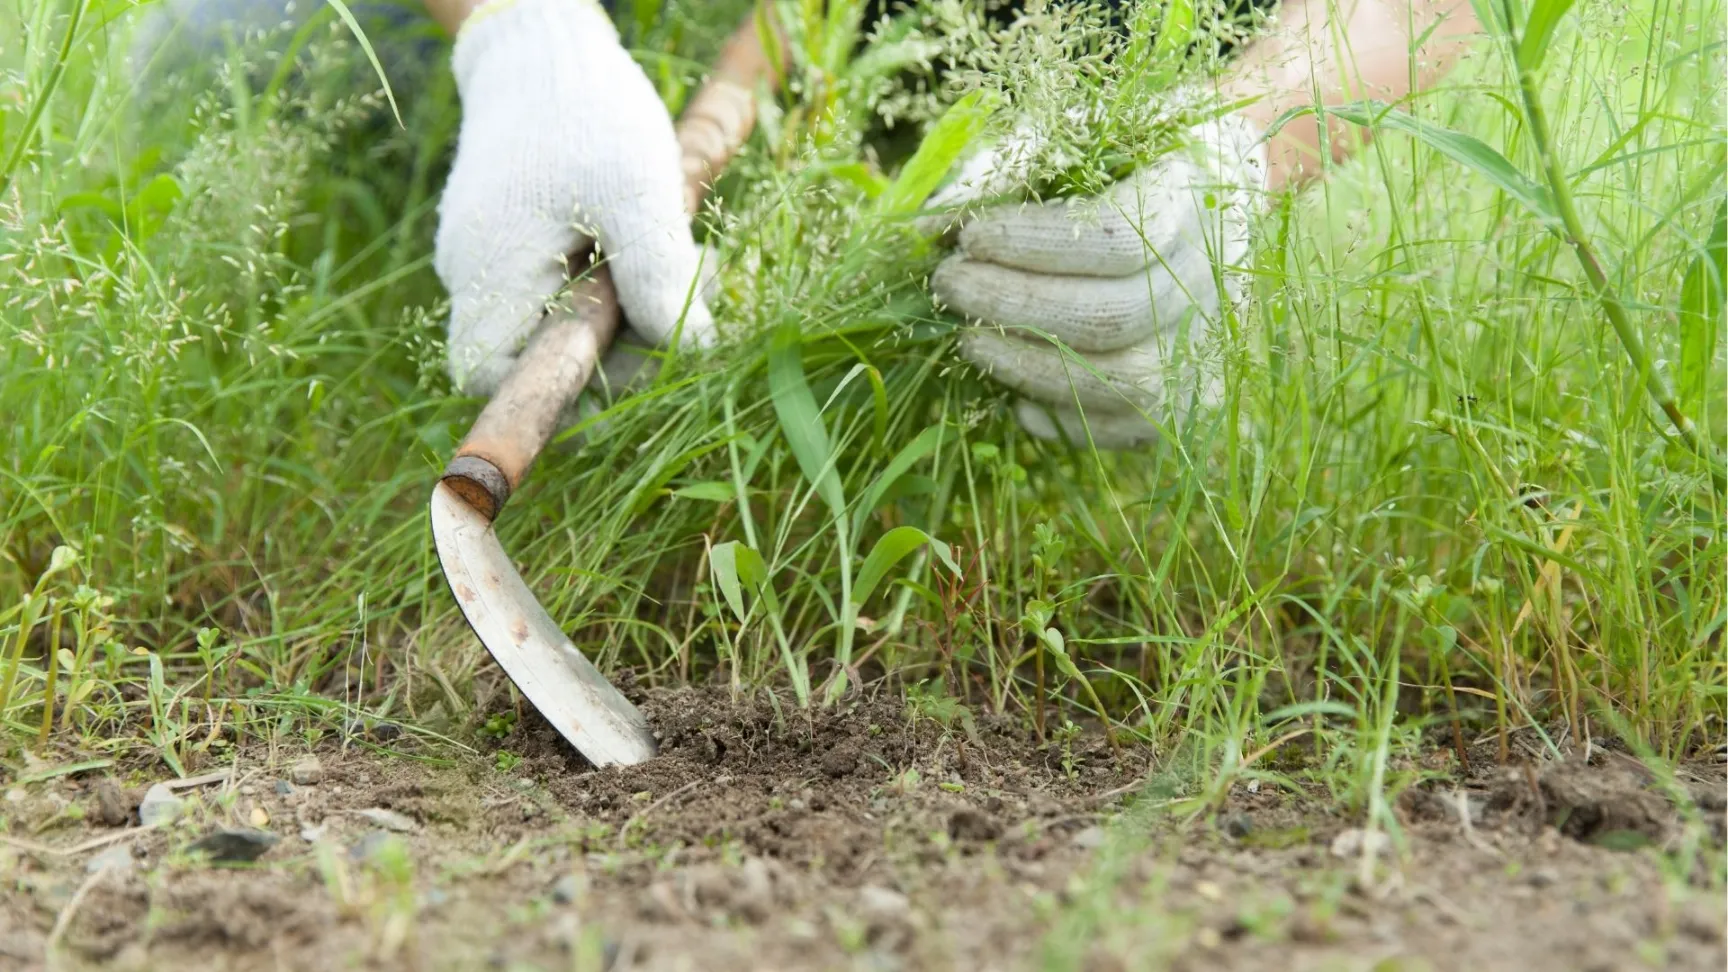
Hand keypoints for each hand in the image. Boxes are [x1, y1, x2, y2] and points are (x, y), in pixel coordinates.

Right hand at [435, 0, 712, 396]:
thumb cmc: (588, 114)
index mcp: (490, 270)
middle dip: (619, 342)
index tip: (627, 354)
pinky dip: (612, 278)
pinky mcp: (511, 238)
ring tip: (682, 257)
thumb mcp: (638, 194)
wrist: (544, 46)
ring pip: (557, 319)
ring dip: (627, 307)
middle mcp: (474, 273)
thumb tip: (689, 350)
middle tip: (687, 295)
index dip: (554, 386)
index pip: (490, 375)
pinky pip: (559, 284)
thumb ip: (658, 276)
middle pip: (535, 353)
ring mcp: (489, 255)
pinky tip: (650, 239)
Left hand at [929, 114, 1267, 447]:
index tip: (969, 235)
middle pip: (1113, 315)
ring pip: (1124, 381)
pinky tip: (1013, 398)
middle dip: (1015, 306)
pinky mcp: (1191, 397)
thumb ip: (1006, 175)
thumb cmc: (1123, 160)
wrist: (1211, 202)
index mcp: (1191, 198)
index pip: (1116, 236)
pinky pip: (1130, 427)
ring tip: (968, 342)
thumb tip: (925, 233)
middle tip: (950, 287)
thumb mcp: (1072, 140)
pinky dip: (1065, 419)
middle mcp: (1211, 277)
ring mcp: (1208, 344)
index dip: (1033, 242)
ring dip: (1031, 367)